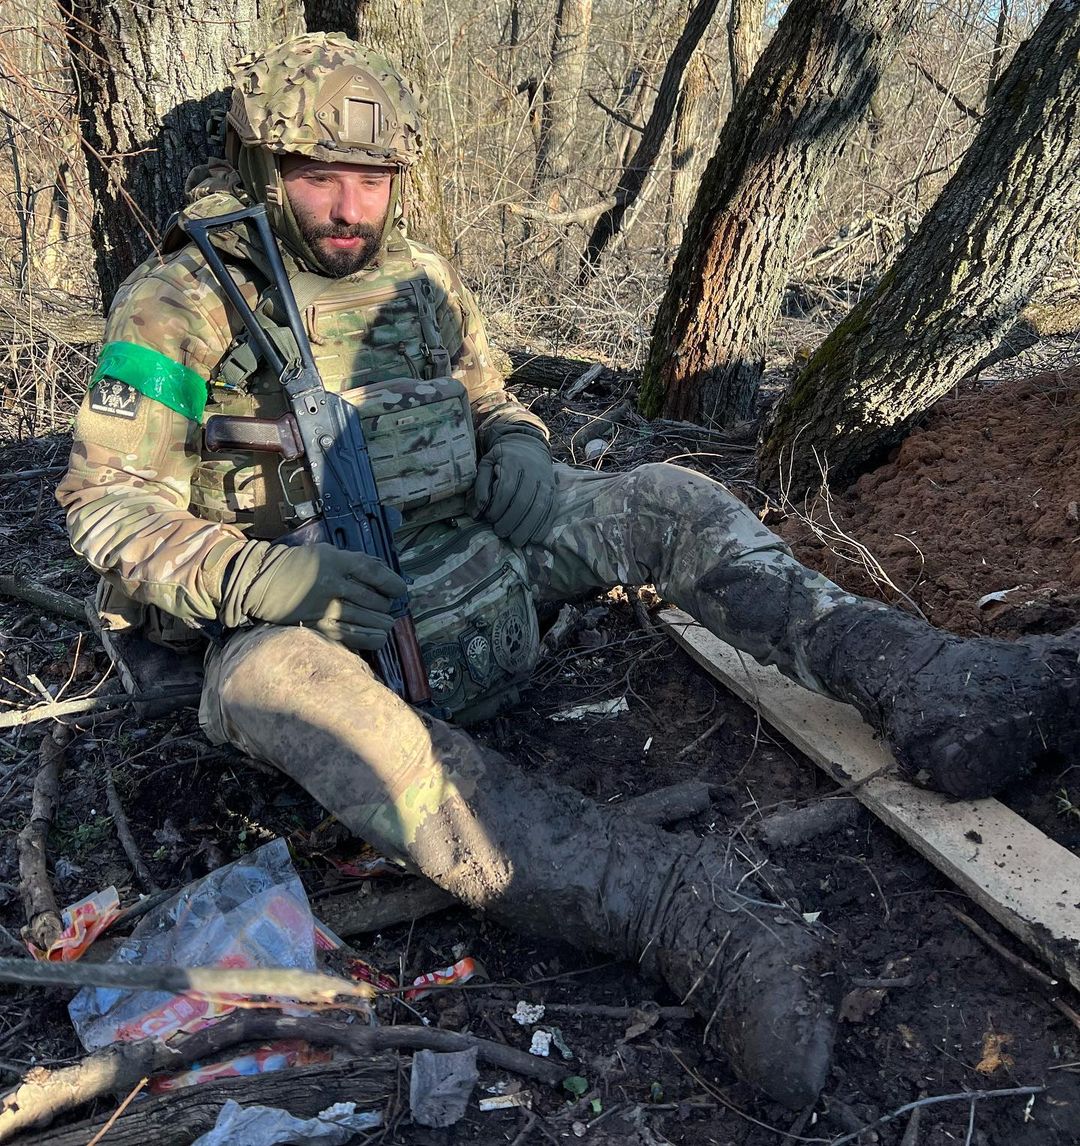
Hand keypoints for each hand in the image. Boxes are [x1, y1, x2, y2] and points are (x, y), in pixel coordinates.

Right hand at [219, 540, 406, 651]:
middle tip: (389, 608)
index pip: (375, 572)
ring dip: (382, 623)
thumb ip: (355, 561)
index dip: (393, 583)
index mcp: (336, 561)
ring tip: (386, 623)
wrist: (260, 580)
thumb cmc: (298, 564)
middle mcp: (332, 583)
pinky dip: (369, 638)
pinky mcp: (317, 625)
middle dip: (386, 606)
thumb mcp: (327, 552)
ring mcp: (324, 606)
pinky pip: (351, 636)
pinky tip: (378, 637)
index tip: (400, 590)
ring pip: (366, 620)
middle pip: (373, 599)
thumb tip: (384, 571)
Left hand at [473, 433, 556, 545]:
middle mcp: (532, 471)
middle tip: (500, 533)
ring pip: (539, 508)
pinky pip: (551, 510)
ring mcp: (546, 481)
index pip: (507, 489)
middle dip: (511, 521)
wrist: (529, 445)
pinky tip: (535, 538)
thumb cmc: (503, 458)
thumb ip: (480, 486)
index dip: (498, 507)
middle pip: (523, 501)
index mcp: (513, 462)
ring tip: (516, 541)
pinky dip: (544, 526)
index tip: (489, 518)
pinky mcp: (554, 490)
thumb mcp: (487, 463)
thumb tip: (476, 513)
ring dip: (527, 528)